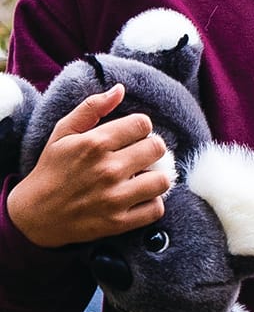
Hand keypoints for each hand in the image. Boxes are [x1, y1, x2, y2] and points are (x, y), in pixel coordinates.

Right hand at [5, 86, 169, 248]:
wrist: (33, 216)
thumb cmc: (52, 170)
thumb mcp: (63, 133)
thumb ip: (92, 107)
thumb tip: (120, 89)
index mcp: (95, 144)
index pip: (143, 124)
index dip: (138, 129)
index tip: (128, 138)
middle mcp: (108, 169)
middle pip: (158, 148)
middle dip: (148, 150)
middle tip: (135, 157)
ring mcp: (114, 198)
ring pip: (162, 180)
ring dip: (154, 178)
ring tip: (139, 178)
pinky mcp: (117, 223)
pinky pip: (156, 209)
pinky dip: (151, 204)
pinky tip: (137, 199)